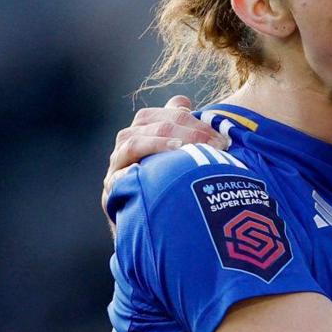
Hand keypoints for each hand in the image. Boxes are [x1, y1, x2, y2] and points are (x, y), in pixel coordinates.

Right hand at [101, 96, 225, 211]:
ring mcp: (117, 168)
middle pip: (148, 124)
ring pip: (132, 143)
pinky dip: (131, 173)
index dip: (191, 120)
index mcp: (143, 133)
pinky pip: (116, 179)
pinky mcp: (111, 193)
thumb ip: (180, 128)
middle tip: (213, 145)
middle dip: (183, 130)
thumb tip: (182, 101)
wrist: (152, 229)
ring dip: (158, 143)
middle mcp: (126, 147)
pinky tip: (148, 172)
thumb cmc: (170, 189)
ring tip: (181, 149)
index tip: (219, 136)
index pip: (161, 114)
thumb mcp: (178, 158)